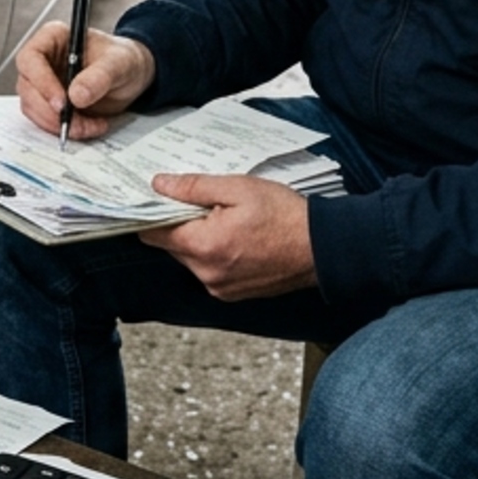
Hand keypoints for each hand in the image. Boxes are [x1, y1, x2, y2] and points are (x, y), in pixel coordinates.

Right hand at [14, 23, 154, 140]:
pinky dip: (62, 129)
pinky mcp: (48, 103)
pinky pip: (43, 120)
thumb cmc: (124, 59)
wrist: (131, 76)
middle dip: (50, 111)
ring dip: (57, 123)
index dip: (41, 81)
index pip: (31, 58)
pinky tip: (87, 127)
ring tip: (89, 126)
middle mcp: (43, 60)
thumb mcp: (119, 63)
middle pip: (27, 87)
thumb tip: (77, 96)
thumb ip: (99, 76)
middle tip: (75, 122)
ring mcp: (42, 83)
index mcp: (54, 38)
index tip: (62, 102)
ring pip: (32, 107)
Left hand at [138, 174, 314, 299]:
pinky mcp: (232, 293)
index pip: (154, 233)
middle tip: (204, 203)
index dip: (153, 212)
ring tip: (227, 219)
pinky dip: (215, 254)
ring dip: (199, 239)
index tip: (158, 198)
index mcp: (204, 246)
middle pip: (172, 246)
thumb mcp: (238, 188)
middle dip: (181, 224)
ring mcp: (220, 287)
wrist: (323, 248)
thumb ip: (194, 187)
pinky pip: (209, 271)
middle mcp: (206, 273)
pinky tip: (237, 237)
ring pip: (190, 259)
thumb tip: (159, 184)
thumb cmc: (285, 216)